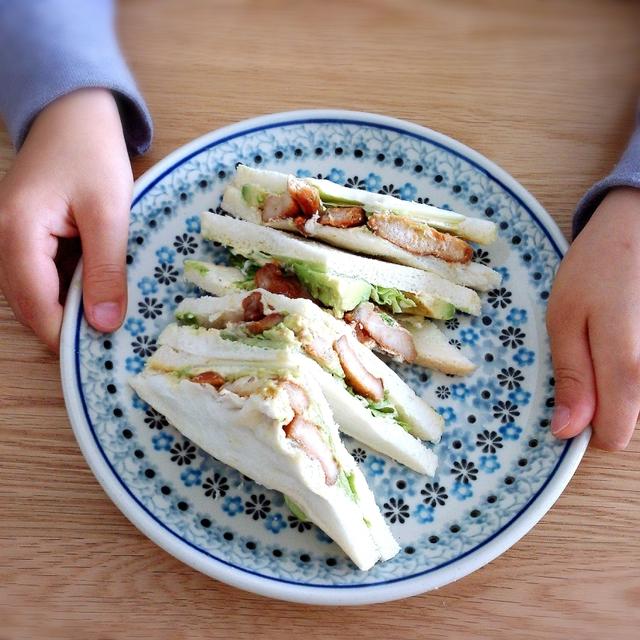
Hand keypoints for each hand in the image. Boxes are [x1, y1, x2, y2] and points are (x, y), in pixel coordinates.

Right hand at [0, 89, 132, 351]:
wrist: (73, 112)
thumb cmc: (91, 152)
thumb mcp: (109, 212)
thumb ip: (105, 269)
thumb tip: (102, 325)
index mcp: (15, 233)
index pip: (34, 304)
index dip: (64, 334)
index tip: (100, 353)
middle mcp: (1, 240)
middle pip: (30, 303)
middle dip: (67, 325)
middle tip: (110, 340)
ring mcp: (9, 238)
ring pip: (36, 292)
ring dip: (69, 306)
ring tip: (108, 315)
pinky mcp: (23, 236)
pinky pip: (42, 274)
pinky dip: (68, 287)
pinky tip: (96, 288)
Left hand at [547, 187, 639, 449]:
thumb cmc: (599, 268)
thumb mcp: (566, 318)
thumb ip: (572, 376)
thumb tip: (568, 432)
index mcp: (628, 364)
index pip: (616, 434)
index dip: (590, 428)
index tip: (575, 406)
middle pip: (632, 415)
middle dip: (608, 398)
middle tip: (594, 351)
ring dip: (625, 379)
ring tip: (616, 335)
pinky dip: (636, 363)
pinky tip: (631, 330)